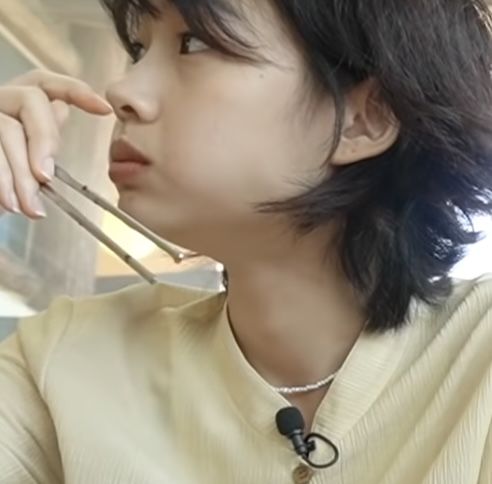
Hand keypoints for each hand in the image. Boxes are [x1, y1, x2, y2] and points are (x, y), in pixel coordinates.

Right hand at [0, 69, 112, 217]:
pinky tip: (11, 204)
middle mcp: (0, 101)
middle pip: (30, 100)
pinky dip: (3, 182)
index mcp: (18, 102)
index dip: (75, 90)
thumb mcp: (27, 157)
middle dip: (44, 140)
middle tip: (46, 177)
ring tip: (30, 208)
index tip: (105, 110)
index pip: (45, 82)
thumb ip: (44, 133)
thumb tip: (62, 109)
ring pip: (7, 129)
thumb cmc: (6, 176)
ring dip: (21, 173)